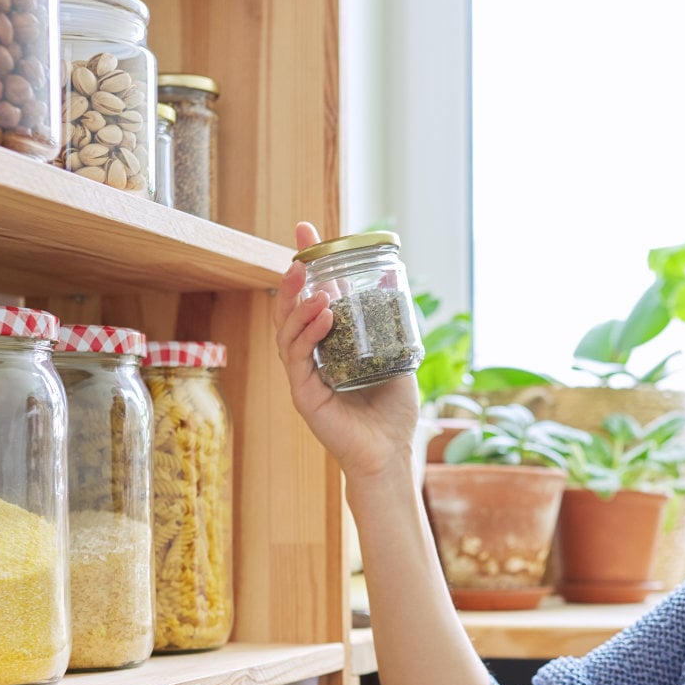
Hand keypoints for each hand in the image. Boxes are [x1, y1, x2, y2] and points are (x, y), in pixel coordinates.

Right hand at [272, 221, 422, 480]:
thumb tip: (393, 275)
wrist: (391, 453)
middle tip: (299, 250)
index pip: (310, 298)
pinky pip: (297, 358)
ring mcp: (303, 376)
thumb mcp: (396, 354)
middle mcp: (310, 357)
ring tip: (317, 288)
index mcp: (327, 345)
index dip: (305, 265)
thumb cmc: (392, 411)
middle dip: (292, 277)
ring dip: (300, 305)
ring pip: (288, 332)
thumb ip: (390, 321)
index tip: (304, 231)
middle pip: (290, 310)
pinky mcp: (304, 395)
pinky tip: (323, 316)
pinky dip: (307, 334)